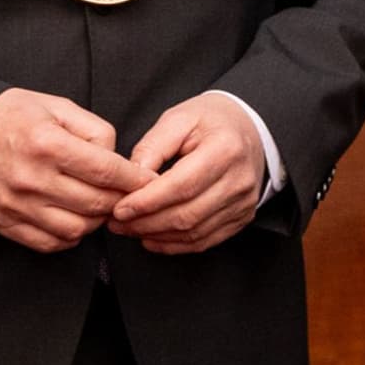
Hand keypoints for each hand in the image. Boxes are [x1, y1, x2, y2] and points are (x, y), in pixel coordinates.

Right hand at [0, 89, 137, 249]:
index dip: (135, 179)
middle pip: (96, 203)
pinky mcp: (6, 224)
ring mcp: (16, 205)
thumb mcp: (55, 107)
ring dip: (96, 221)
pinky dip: (71, 235)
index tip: (149, 181)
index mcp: (46, 143)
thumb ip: (94, 130)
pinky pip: (51, 243)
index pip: (106, 170)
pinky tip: (75, 217)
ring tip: (98, 205)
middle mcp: (30, 178)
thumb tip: (119, 159)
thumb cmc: (11, 118)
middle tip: (127, 194)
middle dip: (120, 201)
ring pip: (78, 229)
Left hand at [109, 90, 265, 254]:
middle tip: (117, 223)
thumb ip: (152, 146)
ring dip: (157, 235)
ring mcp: (243, 202)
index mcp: (225, 149)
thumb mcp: (178, 119)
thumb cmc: (211, 121)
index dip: (147, 201)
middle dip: (146, 223)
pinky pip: (205, 240)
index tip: (120, 208)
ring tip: (129, 229)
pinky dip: (175, 245)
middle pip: (187, 214)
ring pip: (194, 232)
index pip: (182, 185)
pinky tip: (152, 239)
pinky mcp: (241, 217)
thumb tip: (130, 177)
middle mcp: (239, 180)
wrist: (248, 129)